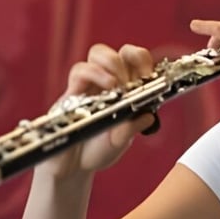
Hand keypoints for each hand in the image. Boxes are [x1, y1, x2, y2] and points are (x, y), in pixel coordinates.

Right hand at [38, 43, 157, 178]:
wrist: (70, 167)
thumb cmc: (96, 151)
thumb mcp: (119, 143)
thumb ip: (130, 129)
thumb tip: (148, 115)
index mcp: (126, 91)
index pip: (137, 62)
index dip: (145, 63)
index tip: (149, 76)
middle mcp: (108, 84)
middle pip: (121, 51)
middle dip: (132, 58)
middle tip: (133, 81)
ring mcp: (89, 85)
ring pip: (99, 52)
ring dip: (112, 63)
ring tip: (117, 85)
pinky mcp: (71, 92)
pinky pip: (80, 70)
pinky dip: (94, 73)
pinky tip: (105, 87)